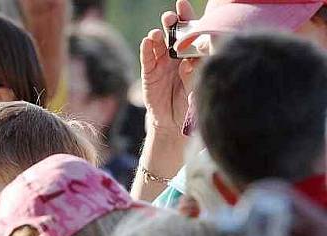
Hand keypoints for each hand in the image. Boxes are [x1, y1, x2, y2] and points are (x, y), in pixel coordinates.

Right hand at [141, 0, 196, 133]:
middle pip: (172, 34)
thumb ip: (192, 74)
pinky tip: (146, 42)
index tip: (182, 5)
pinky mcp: (149, 73)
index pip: (189, 32)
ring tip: (156, 33)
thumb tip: (189, 62)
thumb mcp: (193, 87)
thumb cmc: (187, 102)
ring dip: (156, 36)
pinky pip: (147, 59)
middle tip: (170, 18)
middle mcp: (175, 55)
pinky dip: (146, 49)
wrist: (172, 120)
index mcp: (190, 54)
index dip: (186, 18)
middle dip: (171, 23)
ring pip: (158, 44)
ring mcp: (161, 63)